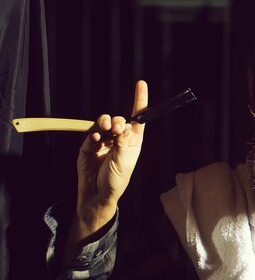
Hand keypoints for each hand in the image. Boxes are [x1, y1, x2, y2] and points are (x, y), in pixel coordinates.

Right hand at [75, 80, 147, 232]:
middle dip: (118, 120)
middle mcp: (118, 139)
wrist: (96, 195)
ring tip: (106, 129)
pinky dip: (94, 133)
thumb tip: (122, 126)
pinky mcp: (88, 146)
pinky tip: (96, 138)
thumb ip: (121, 143)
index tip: (141, 84)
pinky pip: (91, 133)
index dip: (139, 101)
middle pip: (119, 119)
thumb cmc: (115, 181)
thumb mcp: (122, 163)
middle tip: (115, 129)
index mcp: (132, 142)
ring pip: (104, 123)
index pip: (137, 118)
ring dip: (105, 122)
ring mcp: (103, 141)